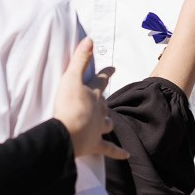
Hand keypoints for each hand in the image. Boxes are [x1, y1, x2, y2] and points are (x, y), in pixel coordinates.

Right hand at [52, 39, 126, 161]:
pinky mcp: (95, 144)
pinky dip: (118, 152)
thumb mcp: (70, 78)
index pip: (102, 81)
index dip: (107, 73)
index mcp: (94, 95)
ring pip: (108, 123)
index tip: (113, 68)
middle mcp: (100, 111)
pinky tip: (126, 155)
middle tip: (103, 100)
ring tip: (109, 123)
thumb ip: (79, 59)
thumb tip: (89, 40)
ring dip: (108, 122)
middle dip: (104, 101)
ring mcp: (98, 128)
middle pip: (105, 104)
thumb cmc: (68, 105)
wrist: (67, 133)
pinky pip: (110, 149)